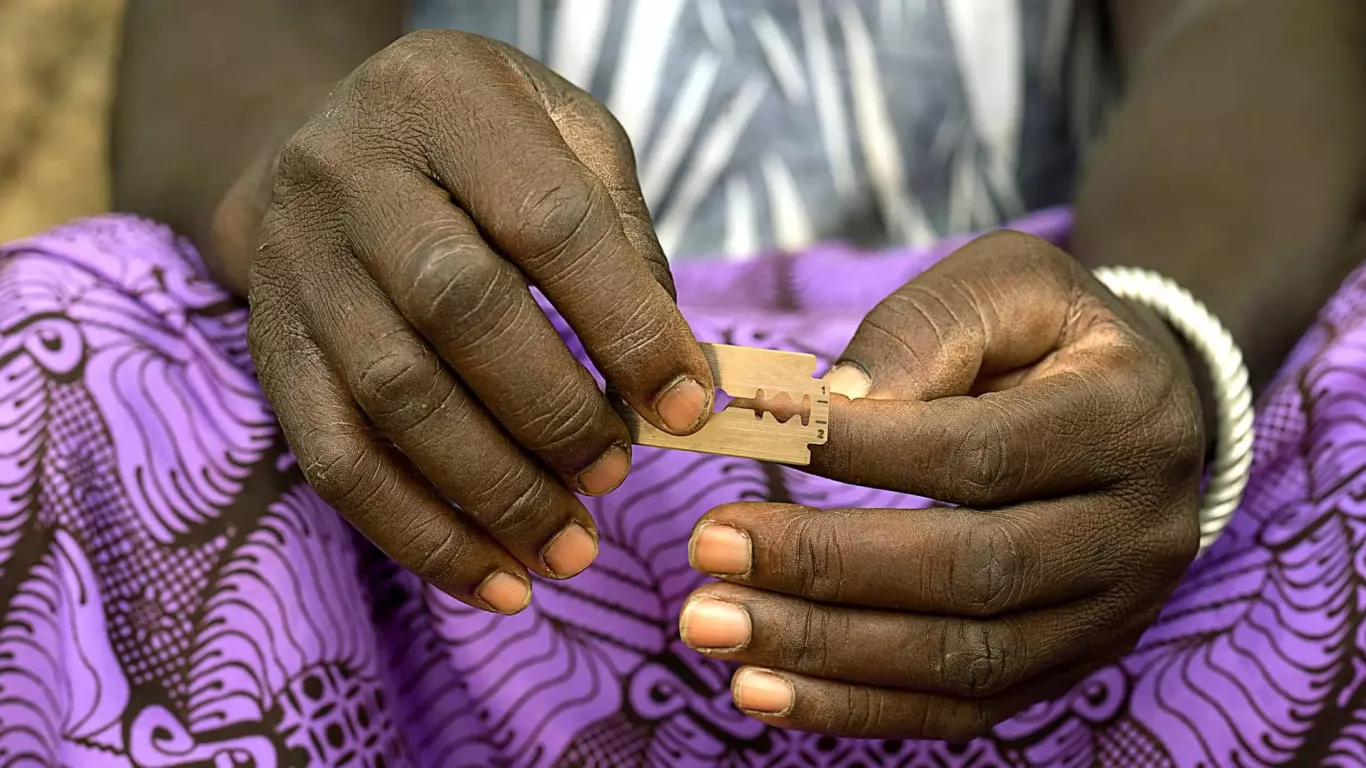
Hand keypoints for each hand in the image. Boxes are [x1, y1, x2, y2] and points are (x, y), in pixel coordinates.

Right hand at [247, 31, 714, 613]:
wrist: (323, 143)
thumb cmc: (478, 145)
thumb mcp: (563, 137)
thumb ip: (623, 238)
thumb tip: (678, 376)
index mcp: (447, 99)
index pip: (548, 221)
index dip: (626, 323)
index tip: (688, 406)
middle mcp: (352, 173)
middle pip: (457, 308)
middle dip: (553, 412)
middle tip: (617, 476)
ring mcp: (298, 265)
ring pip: (392, 397)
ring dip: (493, 493)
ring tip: (569, 550)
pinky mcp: (273, 350)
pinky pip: (336, 460)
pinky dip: (421, 535)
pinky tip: (494, 581)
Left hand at [678, 232, 1204, 739]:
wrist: (1143, 408)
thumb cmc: (1050, 332)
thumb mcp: (1003, 285)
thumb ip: (921, 332)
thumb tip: (831, 406)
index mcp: (1126, 417)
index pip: (977, 452)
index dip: (858, 448)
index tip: (747, 427)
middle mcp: (1137, 530)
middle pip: (971, 570)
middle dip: (825, 565)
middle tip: (708, 548)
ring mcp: (1113, 614)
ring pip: (962, 658)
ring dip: (824, 651)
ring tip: (712, 625)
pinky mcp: (1072, 665)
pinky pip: (964, 709)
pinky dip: (858, 707)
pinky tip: (764, 691)